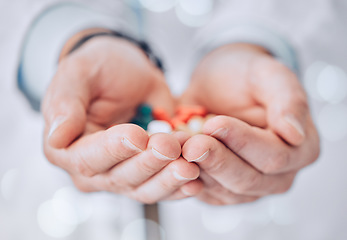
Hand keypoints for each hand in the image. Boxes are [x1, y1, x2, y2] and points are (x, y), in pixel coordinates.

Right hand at [42, 33, 201, 202]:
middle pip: (120, 178)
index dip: (113, 149)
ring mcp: (123, 174)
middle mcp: (94, 169)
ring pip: (145, 188)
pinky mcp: (149, 173)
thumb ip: (65, 103)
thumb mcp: (78, 73)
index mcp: (66, 148)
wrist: (128, 71)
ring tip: (191, 160)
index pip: (87, 158)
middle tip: (171, 144)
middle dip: (149, 162)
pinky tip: (198, 178)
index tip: (138, 134)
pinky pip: (165, 187)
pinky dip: (181, 186)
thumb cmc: (100, 68)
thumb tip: (57, 137)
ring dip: (169, 177)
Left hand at [180, 43, 319, 204]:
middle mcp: (279, 176)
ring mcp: (250, 187)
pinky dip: (185, 177)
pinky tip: (172, 158)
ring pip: (222, 190)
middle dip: (215, 160)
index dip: (242, 142)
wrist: (220, 83)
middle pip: (247, 180)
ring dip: (195, 169)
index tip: (214, 123)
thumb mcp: (269, 74)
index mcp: (300, 149)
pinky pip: (204, 192)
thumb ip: (288, 99)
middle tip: (189, 142)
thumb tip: (295, 134)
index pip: (273, 156)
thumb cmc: (245, 76)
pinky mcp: (222, 190)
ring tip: (174, 146)